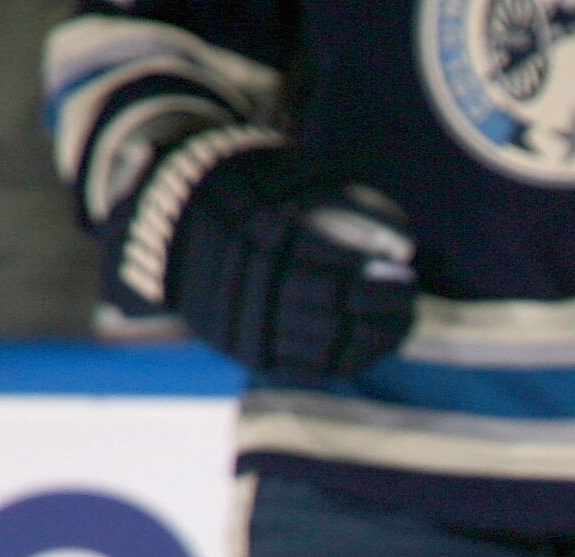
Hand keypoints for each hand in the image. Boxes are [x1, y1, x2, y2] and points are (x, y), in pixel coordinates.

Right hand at [149, 140, 417, 383]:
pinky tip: (368, 351)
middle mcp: (253, 282)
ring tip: (398, 328)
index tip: (406, 275)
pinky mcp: (246, 351)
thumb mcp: (281, 170)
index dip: (377, 278)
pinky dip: (342, 363)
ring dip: (371, 341)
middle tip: (410, 303)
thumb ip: (339, 195)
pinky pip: (305, 368)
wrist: (163, 223)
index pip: (335, 268)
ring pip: (324, 345)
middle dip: (382, 311)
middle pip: (335, 308)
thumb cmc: (237, 185)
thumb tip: (404, 240)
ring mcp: (247, 322)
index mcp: (261, 234)